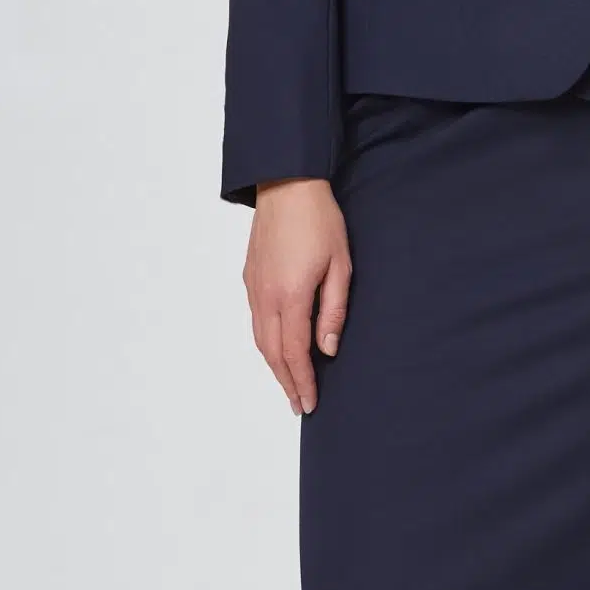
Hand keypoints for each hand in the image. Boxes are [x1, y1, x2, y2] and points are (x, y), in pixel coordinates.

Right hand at [244, 178, 350, 413]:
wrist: (286, 185)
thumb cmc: (319, 221)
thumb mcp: (340, 265)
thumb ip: (334, 310)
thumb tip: (327, 348)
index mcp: (291, 295)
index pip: (294, 352)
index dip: (302, 381)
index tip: (309, 402)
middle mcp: (266, 296)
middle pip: (272, 353)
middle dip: (286, 382)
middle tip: (299, 405)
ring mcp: (254, 287)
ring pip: (259, 339)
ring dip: (273, 366)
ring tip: (288, 384)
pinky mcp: (250, 278)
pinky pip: (255, 321)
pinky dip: (265, 343)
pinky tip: (276, 349)